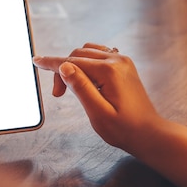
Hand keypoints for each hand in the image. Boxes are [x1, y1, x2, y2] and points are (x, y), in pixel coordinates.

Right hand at [33, 43, 159, 152]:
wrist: (150, 134)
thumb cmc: (124, 129)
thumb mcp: (97, 113)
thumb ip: (80, 88)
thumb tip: (64, 66)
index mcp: (109, 71)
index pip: (72, 62)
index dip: (51, 63)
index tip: (36, 61)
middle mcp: (117, 61)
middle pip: (78, 55)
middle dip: (63, 71)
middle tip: (58, 95)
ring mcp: (122, 61)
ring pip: (87, 52)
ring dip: (74, 65)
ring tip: (71, 87)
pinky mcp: (124, 65)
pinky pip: (99, 54)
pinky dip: (86, 62)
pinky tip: (85, 77)